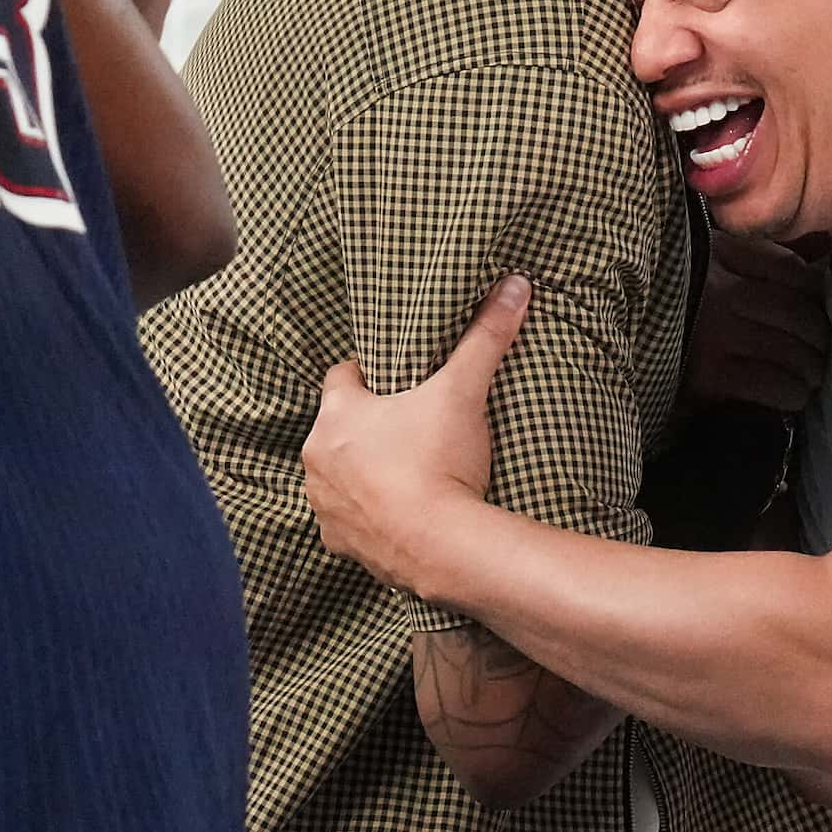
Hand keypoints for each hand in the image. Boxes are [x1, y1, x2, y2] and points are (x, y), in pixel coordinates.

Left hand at [305, 276, 530, 588]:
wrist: (442, 547)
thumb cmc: (440, 461)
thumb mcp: (462, 391)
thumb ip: (485, 337)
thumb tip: (514, 285)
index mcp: (337, 414)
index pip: (341, 377)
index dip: (367, 374)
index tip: (396, 379)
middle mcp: (317, 458)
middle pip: (336, 429)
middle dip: (364, 427)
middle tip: (408, 427)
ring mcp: (324, 504)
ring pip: (336, 477)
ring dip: (360, 474)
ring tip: (405, 473)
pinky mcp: (340, 543)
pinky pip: (346, 523)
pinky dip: (366, 518)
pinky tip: (398, 516)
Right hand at [682, 231, 831, 414]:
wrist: (614, 340)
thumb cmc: (664, 305)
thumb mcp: (695, 261)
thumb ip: (742, 258)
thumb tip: (806, 271)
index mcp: (718, 254)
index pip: (791, 270)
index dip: (816, 292)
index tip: (819, 307)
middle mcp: (720, 291)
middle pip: (798, 313)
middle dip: (819, 337)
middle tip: (821, 349)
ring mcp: (716, 333)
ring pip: (790, 351)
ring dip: (811, 369)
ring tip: (811, 376)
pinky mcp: (710, 375)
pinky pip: (772, 383)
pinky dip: (791, 392)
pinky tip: (793, 395)